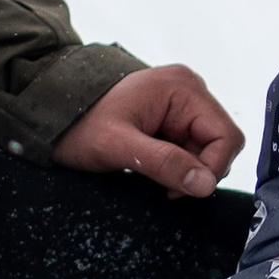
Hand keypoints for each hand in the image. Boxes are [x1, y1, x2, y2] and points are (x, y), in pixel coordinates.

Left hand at [54, 61, 243, 196]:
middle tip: (164, 187)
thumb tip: (206, 184)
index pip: (226, 136)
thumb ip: (164, 162)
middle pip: (219, 142)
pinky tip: (152, 169)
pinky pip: (189, 147)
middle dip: (197, 170)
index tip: (177, 190)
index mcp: (183, 88)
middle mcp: (188, 91)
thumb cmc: (81, 125)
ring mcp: (180, 104)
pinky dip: (176, 165)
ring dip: (185, 169)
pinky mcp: (171, 118)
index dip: (211, 168)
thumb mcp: (118, 147)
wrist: (53, 116)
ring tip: (152, 176)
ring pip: (206, 149)